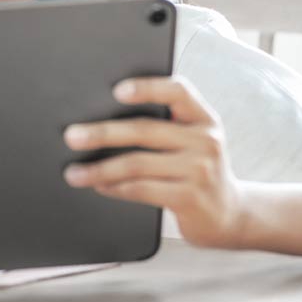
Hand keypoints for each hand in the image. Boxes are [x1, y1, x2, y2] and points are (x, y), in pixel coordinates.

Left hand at [62, 77, 243, 247]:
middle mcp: (206, 140)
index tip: (116, 90)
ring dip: (99, 169)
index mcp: (202, 117)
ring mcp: (201, 170)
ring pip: (137, 164)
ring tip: (74, 172)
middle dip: (102, 133)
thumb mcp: (190, 139)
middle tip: (71, 136)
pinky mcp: (191, 199)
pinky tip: (98, 186)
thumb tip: (100, 116)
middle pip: (145, 130)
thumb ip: (162, 123)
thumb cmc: (195, 167)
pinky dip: (114, 187)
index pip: (177, 91)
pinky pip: (142, 189)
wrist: (229, 214)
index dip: (147, 87)